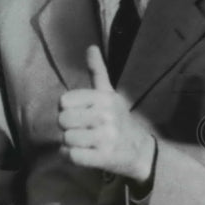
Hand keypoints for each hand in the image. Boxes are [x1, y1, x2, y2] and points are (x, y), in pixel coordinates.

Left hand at [58, 45, 155, 182]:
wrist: (142, 151)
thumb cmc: (119, 120)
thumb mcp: (110, 94)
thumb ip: (97, 72)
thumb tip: (90, 47)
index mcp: (104, 98)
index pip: (64, 101)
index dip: (67, 109)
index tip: (79, 113)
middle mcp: (106, 116)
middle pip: (62, 120)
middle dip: (67, 127)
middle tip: (81, 129)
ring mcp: (106, 137)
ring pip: (66, 138)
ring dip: (69, 143)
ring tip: (82, 142)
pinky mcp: (104, 157)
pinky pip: (72, 155)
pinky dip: (69, 155)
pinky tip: (79, 152)